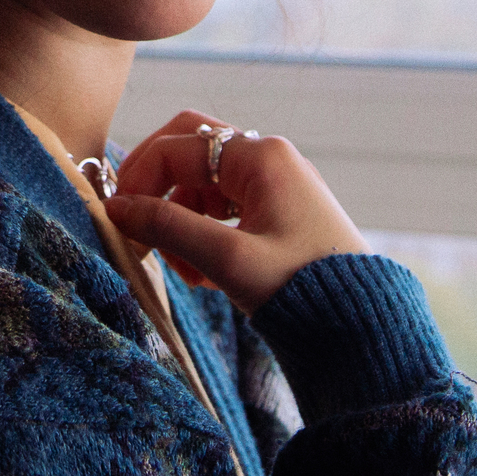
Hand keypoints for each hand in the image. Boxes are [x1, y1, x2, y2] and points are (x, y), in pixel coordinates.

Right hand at [105, 110, 367, 315]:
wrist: (360, 326)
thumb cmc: (301, 288)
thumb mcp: (227, 259)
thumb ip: (167, 227)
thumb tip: (116, 208)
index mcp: (261, 157)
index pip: (178, 149)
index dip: (139, 180)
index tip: (117, 219)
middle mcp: (271, 161)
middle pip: (192, 151)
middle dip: (158, 187)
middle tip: (134, 222)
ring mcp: (278, 188)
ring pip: (206, 186)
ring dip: (181, 220)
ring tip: (180, 268)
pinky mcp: (281, 216)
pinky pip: (227, 211)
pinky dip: (205, 235)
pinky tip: (202, 276)